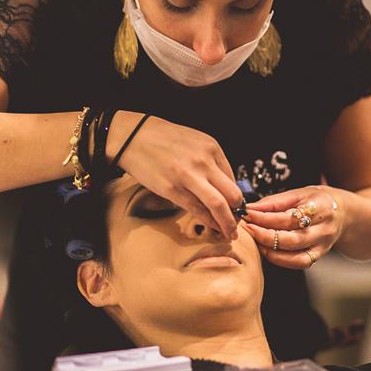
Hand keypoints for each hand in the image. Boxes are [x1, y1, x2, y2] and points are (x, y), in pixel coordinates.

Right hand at [109, 112, 242, 238]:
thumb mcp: (193, 141)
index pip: (233, 180)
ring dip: (227, 223)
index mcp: (211, 148)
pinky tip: (213, 226)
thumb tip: (221, 185)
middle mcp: (204, 161)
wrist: (133, 137)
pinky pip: (197, 209)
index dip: (237, 198)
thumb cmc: (162, 139)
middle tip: (237, 223)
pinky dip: (208, 221)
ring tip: (230, 233)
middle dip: (238, 213)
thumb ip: (209, 161)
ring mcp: (188, 176)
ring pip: (218, 205)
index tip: (236, 209)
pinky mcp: (171, 189)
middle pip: (232, 194)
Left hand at [241, 186, 344, 268]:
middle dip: (264, 235)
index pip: (288, 217)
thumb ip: (274, 202)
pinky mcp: (319, 256)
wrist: (344, 213)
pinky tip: (266, 250)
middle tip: (246, 229)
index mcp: (320, 208)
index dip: (264, 218)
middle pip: (291, 239)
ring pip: (295, 255)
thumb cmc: (316, 201)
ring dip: (270, 250)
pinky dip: (280, 259)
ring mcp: (323, 245)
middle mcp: (324, 229)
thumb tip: (250, 209)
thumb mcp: (298, 194)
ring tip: (254, 240)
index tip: (247, 214)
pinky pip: (299, 263)